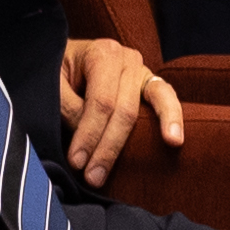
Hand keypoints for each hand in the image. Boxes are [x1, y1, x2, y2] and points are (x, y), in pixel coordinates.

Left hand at [55, 37, 183, 185]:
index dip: (88, 134)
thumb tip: (84, 133)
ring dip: (147, 137)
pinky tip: (175, 141)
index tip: (76, 161)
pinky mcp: (151, 85)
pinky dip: (172, 119)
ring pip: (148, 108)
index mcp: (102, 54)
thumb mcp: (53, 82)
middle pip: (123, 110)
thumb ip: (67, 105)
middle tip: (93, 176)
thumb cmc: (59, 71)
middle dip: (108, 147)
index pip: (100, 101)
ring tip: (145, 163)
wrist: (67, 58)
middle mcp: (127, 59)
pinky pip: (166, 100)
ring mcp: (142, 71)